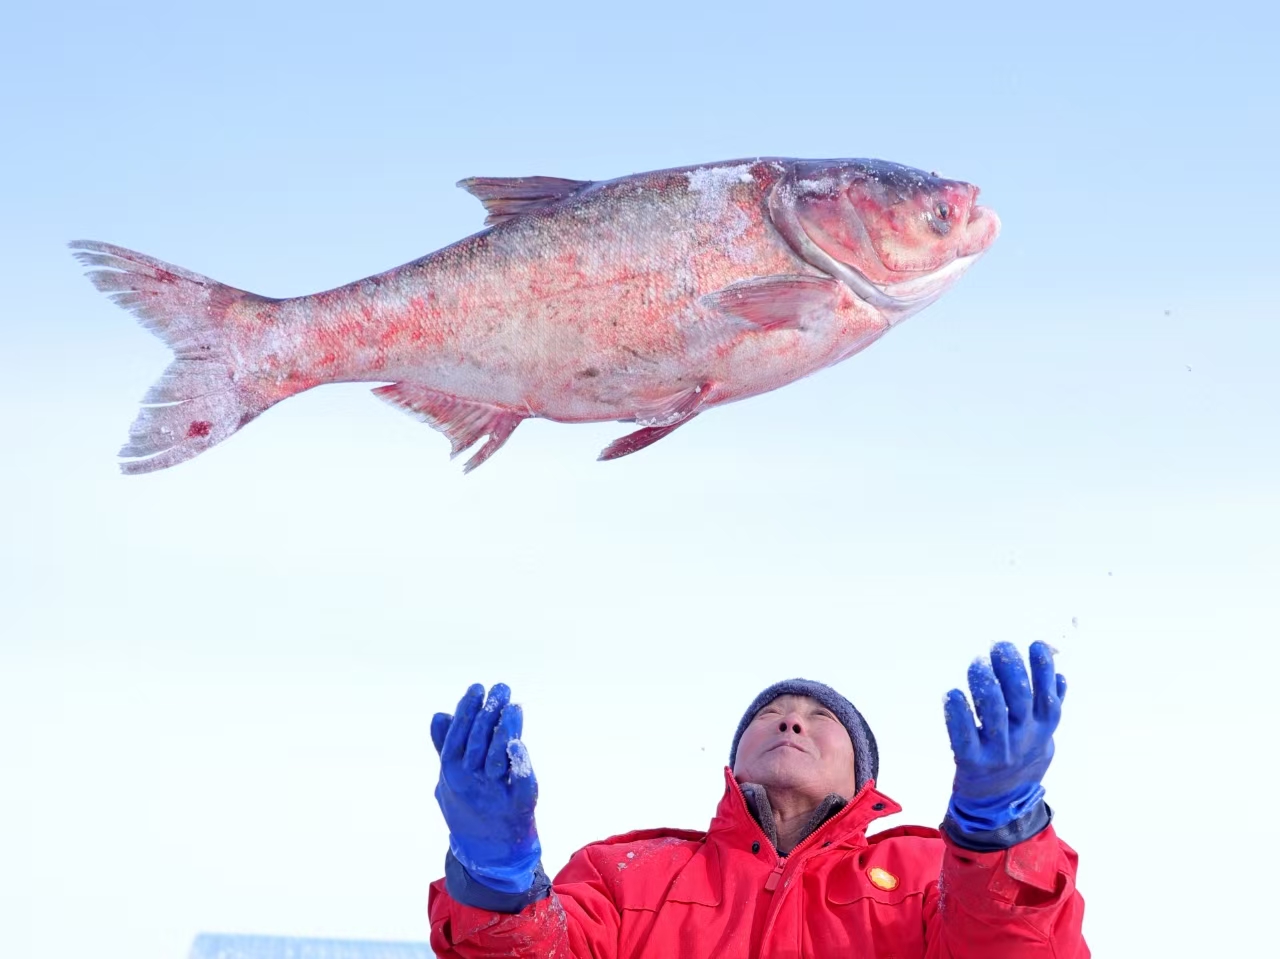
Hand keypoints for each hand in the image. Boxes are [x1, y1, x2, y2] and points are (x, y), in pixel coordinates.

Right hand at [431, 683, 539, 892]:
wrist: (486, 853)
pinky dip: (518, 762)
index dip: (466, 710)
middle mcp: (469, 784)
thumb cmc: (467, 806)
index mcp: (450, 774)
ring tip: (512, 706)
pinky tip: (519, 742)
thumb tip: (439, 715)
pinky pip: (519, 780)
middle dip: (488, 711)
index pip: (456, 735)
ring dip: (505, 730)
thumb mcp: (449, 778)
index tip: (477, 688)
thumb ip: (446, 746)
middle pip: (477, 742)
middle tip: (500, 688)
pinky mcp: (518, 805)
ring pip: (497, 758)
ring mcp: (493, 795)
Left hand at [944, 641, 1065, 836]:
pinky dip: (958, 713)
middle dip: (1010, 667)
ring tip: (977, 664)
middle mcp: (1022, 739)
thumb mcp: (1042, 737)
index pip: (1047, 696)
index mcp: (1042, 730)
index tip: (1035, 644)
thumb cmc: (1021, 760)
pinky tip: (952, 694)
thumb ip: (1048, 707)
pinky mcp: (971, 762)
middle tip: (998, 647)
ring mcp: (997, 751)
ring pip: (993, 712)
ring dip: (985, 683)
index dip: (1043, 669)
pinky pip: (964, 736)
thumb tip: (1060, 675)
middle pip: (1019, 698)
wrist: (1001, 805)